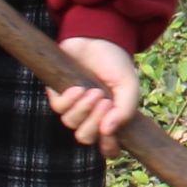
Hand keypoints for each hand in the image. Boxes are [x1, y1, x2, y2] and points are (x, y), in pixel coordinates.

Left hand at [47, 37, 139, 155]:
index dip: (108, 148)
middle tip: (104, 101)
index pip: (107, 146)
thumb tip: (108, 131)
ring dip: (83, 108)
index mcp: (110, 117)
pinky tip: (78, 87)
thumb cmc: (115, 63)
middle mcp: (90, 116)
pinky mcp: (58, 94)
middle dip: (93, 123)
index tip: (110, 137)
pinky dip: (69, 100)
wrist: (98, 38)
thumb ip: (125, 110)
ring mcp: (73, 106)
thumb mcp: (129, 86)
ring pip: (71, 123)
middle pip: (85, 137)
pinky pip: (58, 108)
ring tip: (93, 90)